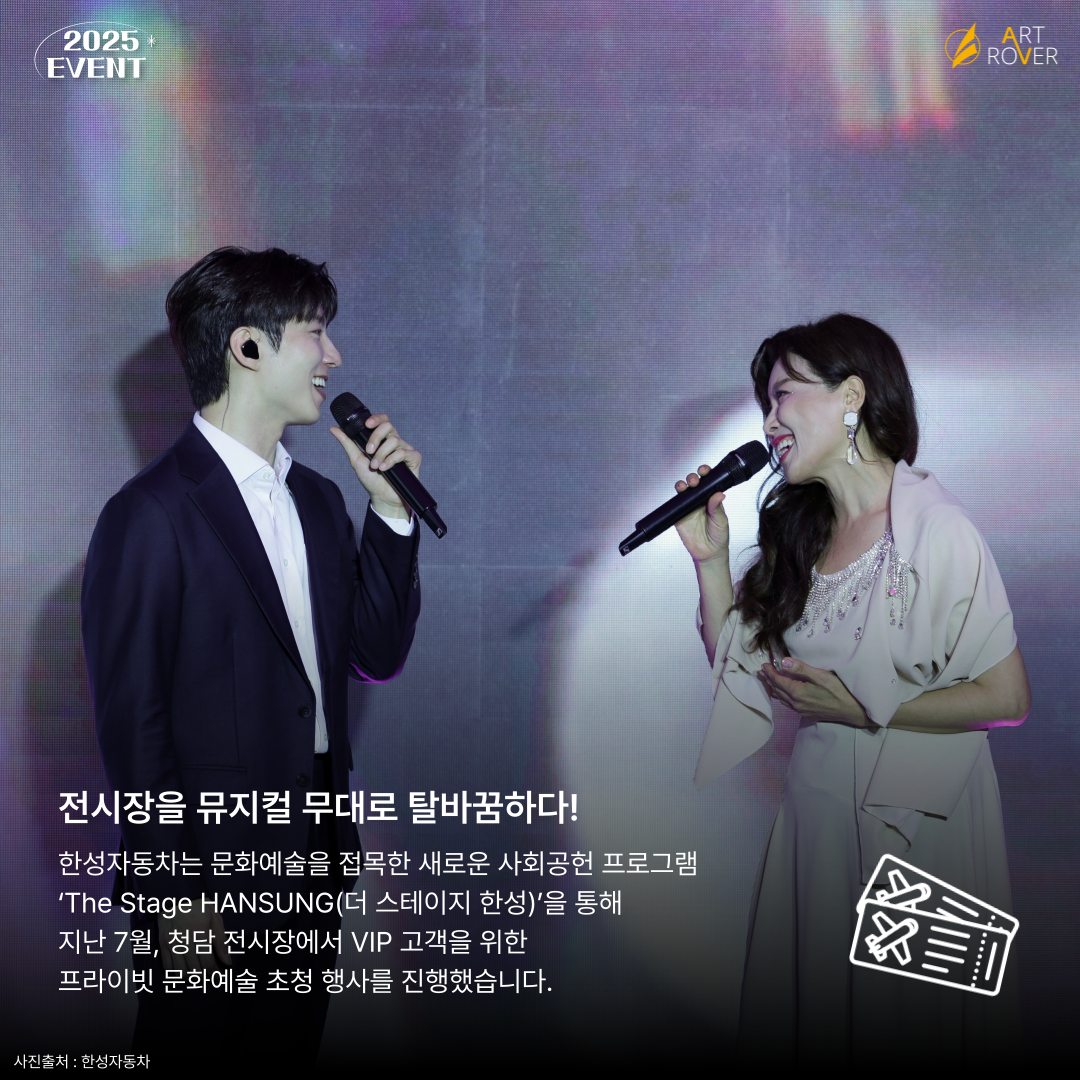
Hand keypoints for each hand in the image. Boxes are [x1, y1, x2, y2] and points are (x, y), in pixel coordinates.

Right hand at [158, 909, 229, 972]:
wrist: (176, 895)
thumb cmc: (199, 905)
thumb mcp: (215, 917)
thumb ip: (221, 941)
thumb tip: (227, 962)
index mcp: (200, 934)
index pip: (208, 964)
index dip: (214, 974)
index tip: (219, 976)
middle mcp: (185, 942)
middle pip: (194, 972)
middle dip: (204, 977)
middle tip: (209, 974)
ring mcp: (171, 945)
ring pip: (180, 973)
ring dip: (190, 978)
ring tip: (197, 974)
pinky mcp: (162, 945)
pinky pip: (167, 967)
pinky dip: (176, 974)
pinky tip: (184, 971)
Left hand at [330, 413, 420, 518]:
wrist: (382, 497)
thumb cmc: (371, 479)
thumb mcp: (356, 460)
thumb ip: (347, 443)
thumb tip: (334, 428)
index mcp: (383, 439)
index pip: (383, 420)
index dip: (376, 419)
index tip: (367, 425)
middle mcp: (395, 441)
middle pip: (388, 426)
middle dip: (376, 437)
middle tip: (368, 451)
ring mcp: (405, 449)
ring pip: (394, 440)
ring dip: (381, 454)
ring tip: (376, 466)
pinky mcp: (414, 458)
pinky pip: (403, 452)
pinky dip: (391, 460)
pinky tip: (385, 469)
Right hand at [673, 465, 728, 562]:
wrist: (709, 554)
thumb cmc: (719, 537)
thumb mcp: (721, 522)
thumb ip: (717, 508)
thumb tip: (719, 494)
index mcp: (711, 499)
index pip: (708, 482)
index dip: (706, 474)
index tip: (705, 471)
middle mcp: (699, 501)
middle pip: (694, 483)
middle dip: (693, 478)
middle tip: (695, 480)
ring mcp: (689, 508)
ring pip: (683, 491)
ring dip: (682, 484)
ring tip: (685, 485)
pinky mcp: (679, 516)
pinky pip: (675, 505)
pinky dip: (675, 498)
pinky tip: (678, 493)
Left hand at [757, 657, 873, 727]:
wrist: (852, 711)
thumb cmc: (839, 691)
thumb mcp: (821, 675)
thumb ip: (801, 668)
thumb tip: (783, 662)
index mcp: (797, 692)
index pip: (778, 680)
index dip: (770, 672)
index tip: (764, 665)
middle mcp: (796, 703)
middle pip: (777, 690)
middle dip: (769, 680)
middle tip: (761, 672)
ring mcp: (801, 710)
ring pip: (782, 699)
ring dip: (773, 689)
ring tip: (767, 682)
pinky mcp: (807, 714)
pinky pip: (788, 705)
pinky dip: (782, 697)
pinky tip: (782, 695)